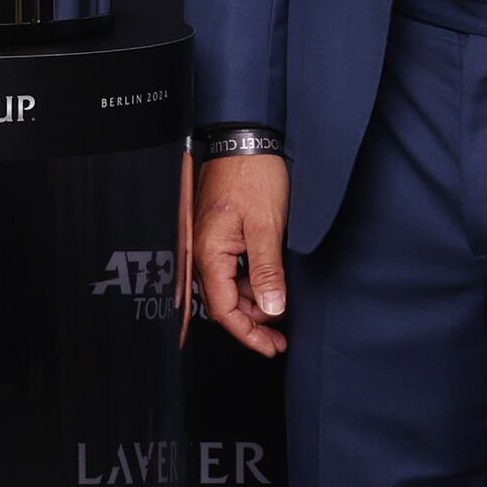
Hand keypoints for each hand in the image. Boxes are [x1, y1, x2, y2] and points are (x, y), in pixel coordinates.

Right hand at [179, 151, 290, 358]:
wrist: (246, 139)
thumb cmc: (254, 177)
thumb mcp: (267, 227)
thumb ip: (267, 271)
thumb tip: (272, 310)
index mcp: (210, 253)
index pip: (224, 310)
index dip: (248, 334)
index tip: (271, 347)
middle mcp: (204, 252)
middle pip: (225, 302)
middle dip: (253, 322)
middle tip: (281, 337)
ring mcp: (211, 244)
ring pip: (230, 287)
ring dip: (254, 302)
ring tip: (281, 308)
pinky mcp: (221, 235)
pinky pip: (232, 269)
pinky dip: (251, 282)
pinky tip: (271, 285)